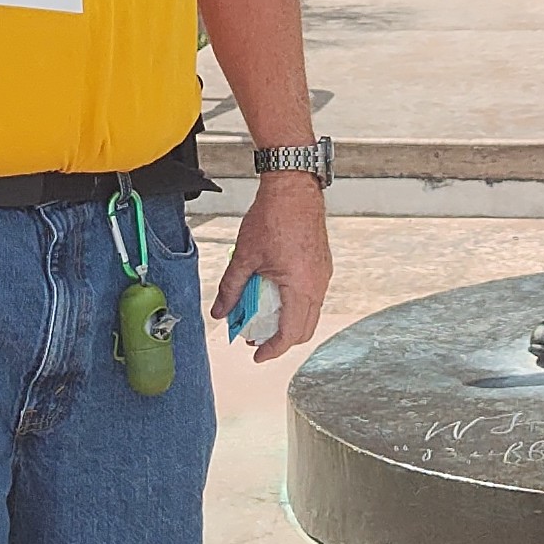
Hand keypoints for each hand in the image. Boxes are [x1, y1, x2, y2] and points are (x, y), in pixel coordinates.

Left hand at [211, 171, 330, 361]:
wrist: (293, 188)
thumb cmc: (272, 216)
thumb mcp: (244, 257)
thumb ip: (230, 289)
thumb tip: (220, 312)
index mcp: (300, 286)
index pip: (290, 333)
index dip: (273, 350)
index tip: (257, 355)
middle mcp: (317, 284)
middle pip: (304, 329)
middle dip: (280, 340)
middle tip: (256, 339)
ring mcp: (323, 275)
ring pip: (310, 313)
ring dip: (287, 321)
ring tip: (261, 315)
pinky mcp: (322, 265)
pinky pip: (312, 296)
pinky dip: (294, 304)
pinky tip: (273, 294)